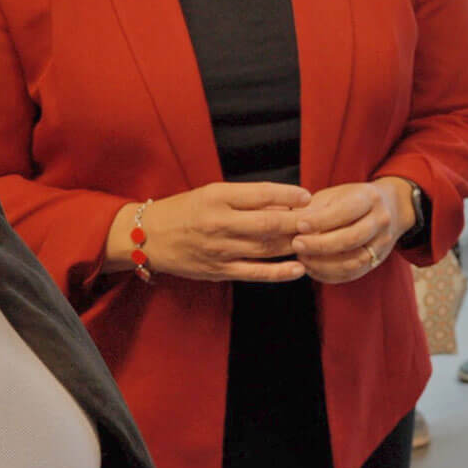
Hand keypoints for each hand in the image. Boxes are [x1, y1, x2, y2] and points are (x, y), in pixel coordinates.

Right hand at [135, 182, 310, 282]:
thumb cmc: (184, 211)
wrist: (147, 237)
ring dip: (294, 245)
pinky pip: (256, 273)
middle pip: (269, 224)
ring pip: (266, 248)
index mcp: (217, 197)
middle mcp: (219, 223)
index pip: (261, 194)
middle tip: (320, 221)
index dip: (289, 195)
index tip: (308, 196)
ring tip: (316, 241)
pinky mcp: (219, 271)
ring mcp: (220, 250)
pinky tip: (300, 268)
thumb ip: (245, 199)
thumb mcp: (211, 194)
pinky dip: (280, 272)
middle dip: (299, 223)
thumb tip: (285, 203)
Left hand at [289, 179, 404, 284]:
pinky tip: (311, 268)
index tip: (299, 225)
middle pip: (351, 238)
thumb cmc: (350, 200)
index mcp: (370, 198)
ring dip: (323, 263)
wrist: (386, 209)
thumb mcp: (334, 195)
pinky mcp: (376, 262)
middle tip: (296, 244)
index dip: (321, 221)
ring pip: (353, 261)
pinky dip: (328, 274)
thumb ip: (314, 209)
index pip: (346, 211)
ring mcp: (382, 244)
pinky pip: (352, 274)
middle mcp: (381, 221)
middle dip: (320, 244)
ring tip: (302, 258)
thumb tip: (290, 225)